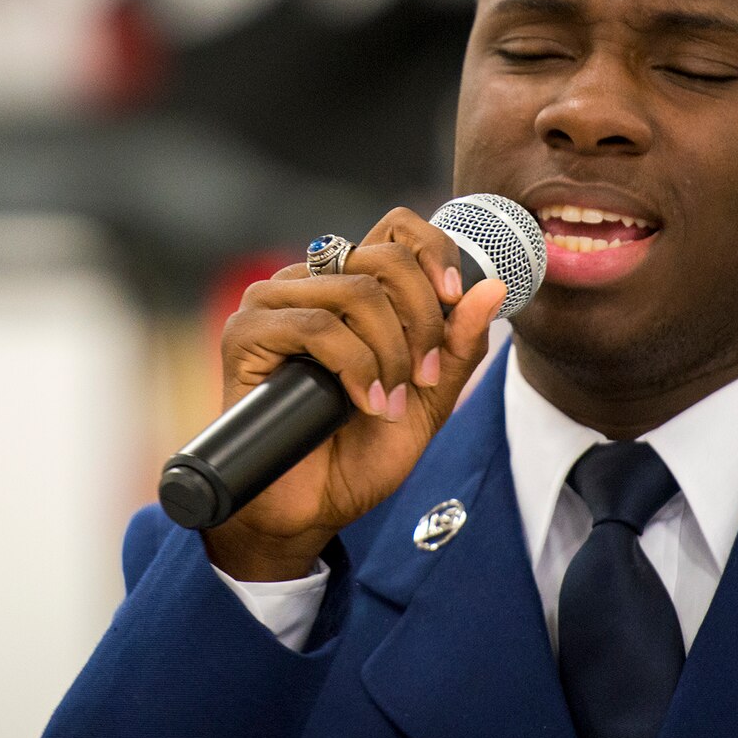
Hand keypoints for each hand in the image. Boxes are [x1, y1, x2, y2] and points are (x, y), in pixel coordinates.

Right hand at [204, 207, 506, 581]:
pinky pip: (316, 326)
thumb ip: (458, 346)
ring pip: (356, 291)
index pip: (397, 228)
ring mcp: (273, 304)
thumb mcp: (428, 399)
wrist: (310, 509)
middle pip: (385, 258)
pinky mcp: (246, 334)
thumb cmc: (358, 454)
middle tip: (424, 376)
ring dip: (390, 353)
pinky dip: (355, 366)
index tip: (455, 299)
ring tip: (389, 401)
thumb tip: (492, 288)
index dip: (435, 253)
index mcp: (351, 287)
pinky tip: (364, 402)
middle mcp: (310, 284)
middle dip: (422, 320)